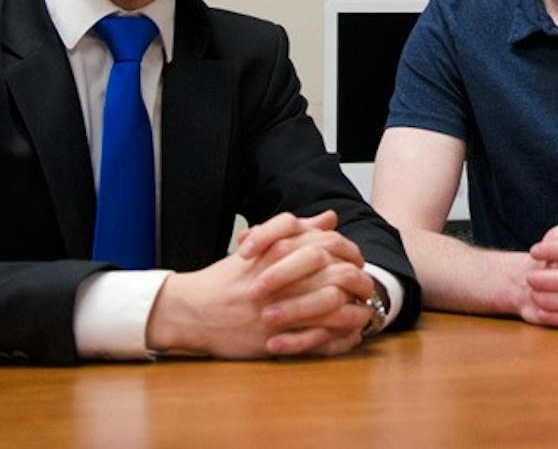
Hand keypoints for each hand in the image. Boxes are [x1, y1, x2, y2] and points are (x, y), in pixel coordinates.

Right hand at [147, 210, 373, 357]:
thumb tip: (330, 218)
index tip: (356, 258)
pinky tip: (349, 334)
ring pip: (330, 306)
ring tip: (363, 310)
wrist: (190, 311)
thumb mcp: (260, 248)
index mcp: (276, 252)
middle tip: (366, 284)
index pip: (326, 243)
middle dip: (358, 279)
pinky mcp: (273, 337)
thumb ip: (297, 232)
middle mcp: (279, 278)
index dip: (349, 250)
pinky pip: (316, 338)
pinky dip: (338, 337)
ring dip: (353, 309)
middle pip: (335, 273)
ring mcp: (277, 309)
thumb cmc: (227, 280)